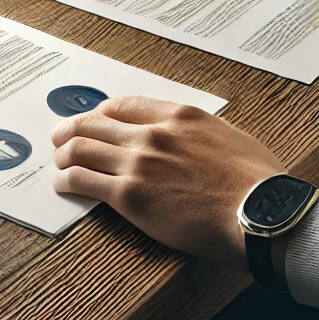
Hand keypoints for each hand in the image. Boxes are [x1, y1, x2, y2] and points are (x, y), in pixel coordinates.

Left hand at [51, 96, 287, 266]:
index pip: (124, 105)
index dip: (101, 113)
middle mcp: (153, 133)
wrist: (260, 214)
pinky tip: (63, 185)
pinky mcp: (129, 195)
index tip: (94, 120)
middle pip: (94, 122)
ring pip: (81, 148)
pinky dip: (66, 181)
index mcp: (180, 116)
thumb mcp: (232, 140)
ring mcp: (138, 162)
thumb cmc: (258, 184)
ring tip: (58, 163)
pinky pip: (83, 181)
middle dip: (72, 129)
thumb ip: (203, 136)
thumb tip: (198, 143)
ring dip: (63, 155)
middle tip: (61, 138)